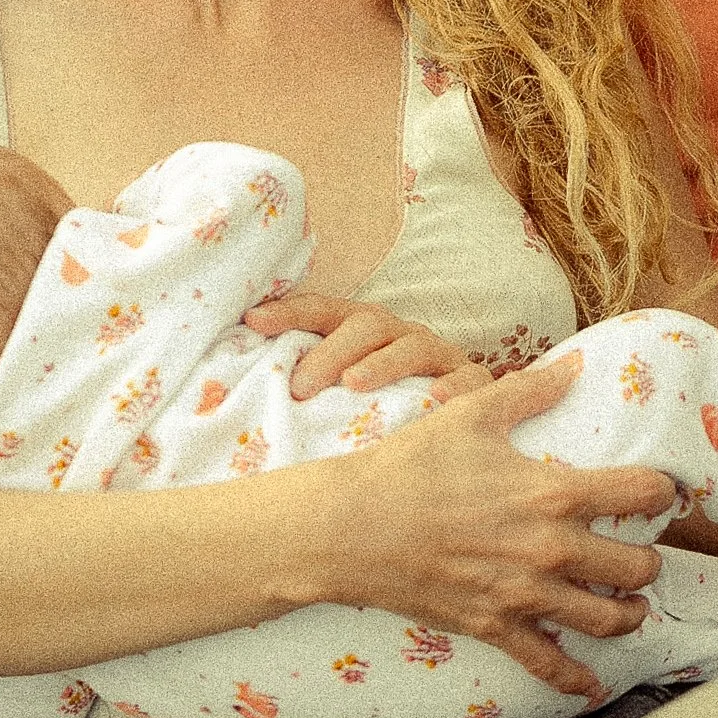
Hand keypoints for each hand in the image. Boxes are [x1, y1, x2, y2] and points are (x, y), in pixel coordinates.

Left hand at [243, 291, 492, 403]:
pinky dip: (454, 387)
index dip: (289, 312)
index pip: (323, 310)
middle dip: (331, 352)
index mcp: (363, 328)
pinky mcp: (472, 380)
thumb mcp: (343, 384)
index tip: (253, 321)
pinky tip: (437, 400)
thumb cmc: (383, 402)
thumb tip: (245, 377)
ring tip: (354, 385)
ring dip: (382, 364)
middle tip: (301, 385)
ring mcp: (437, 354)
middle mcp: (399, 333)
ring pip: (411, 347)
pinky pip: (466, 379)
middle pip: (365, 327)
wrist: (456, 407)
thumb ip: (306, 379)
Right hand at [301, 348, 674, 698]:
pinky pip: (548, 663)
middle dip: (649, 561)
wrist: (352, 527)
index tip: (663, 493)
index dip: (663, 492)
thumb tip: (576, 365)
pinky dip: (576, 679)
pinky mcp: (494, 627)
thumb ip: (530, 390)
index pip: (639, 494)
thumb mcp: (471, 414)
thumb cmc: (411, 466)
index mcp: (551, 494)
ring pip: (607, 619)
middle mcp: (549, 549)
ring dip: (629, 614)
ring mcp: (523, 595)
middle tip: (643, 553)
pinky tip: (593, 685)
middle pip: (636, 567)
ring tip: (630, 605)